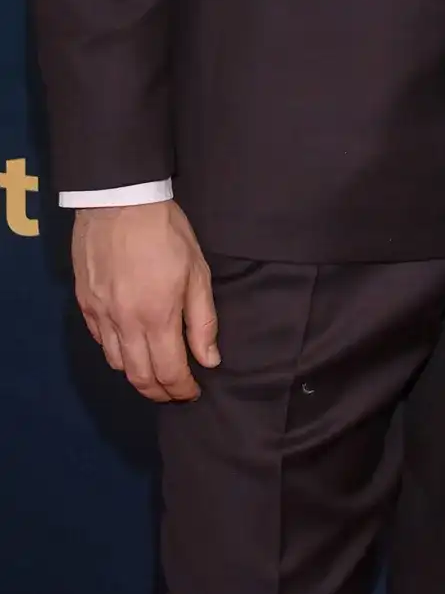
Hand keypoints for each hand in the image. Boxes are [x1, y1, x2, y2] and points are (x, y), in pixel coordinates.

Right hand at [73, 200, 218, 402]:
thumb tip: (209, 359)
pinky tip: (130, 346)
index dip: (182, 389)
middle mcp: (124, 324)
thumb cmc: (166, 233)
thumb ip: (202, 320)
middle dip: (159, 392)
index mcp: (156, 317)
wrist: (119, 201)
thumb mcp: (197, 271)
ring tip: (154, 371)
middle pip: (139, 377)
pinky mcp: (85, 304)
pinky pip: (99, 342)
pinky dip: (116, 352)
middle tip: (174, 392)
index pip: (169, 372)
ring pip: (117, 364)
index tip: (193, 392)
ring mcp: (100, 315)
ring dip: (137, 375)